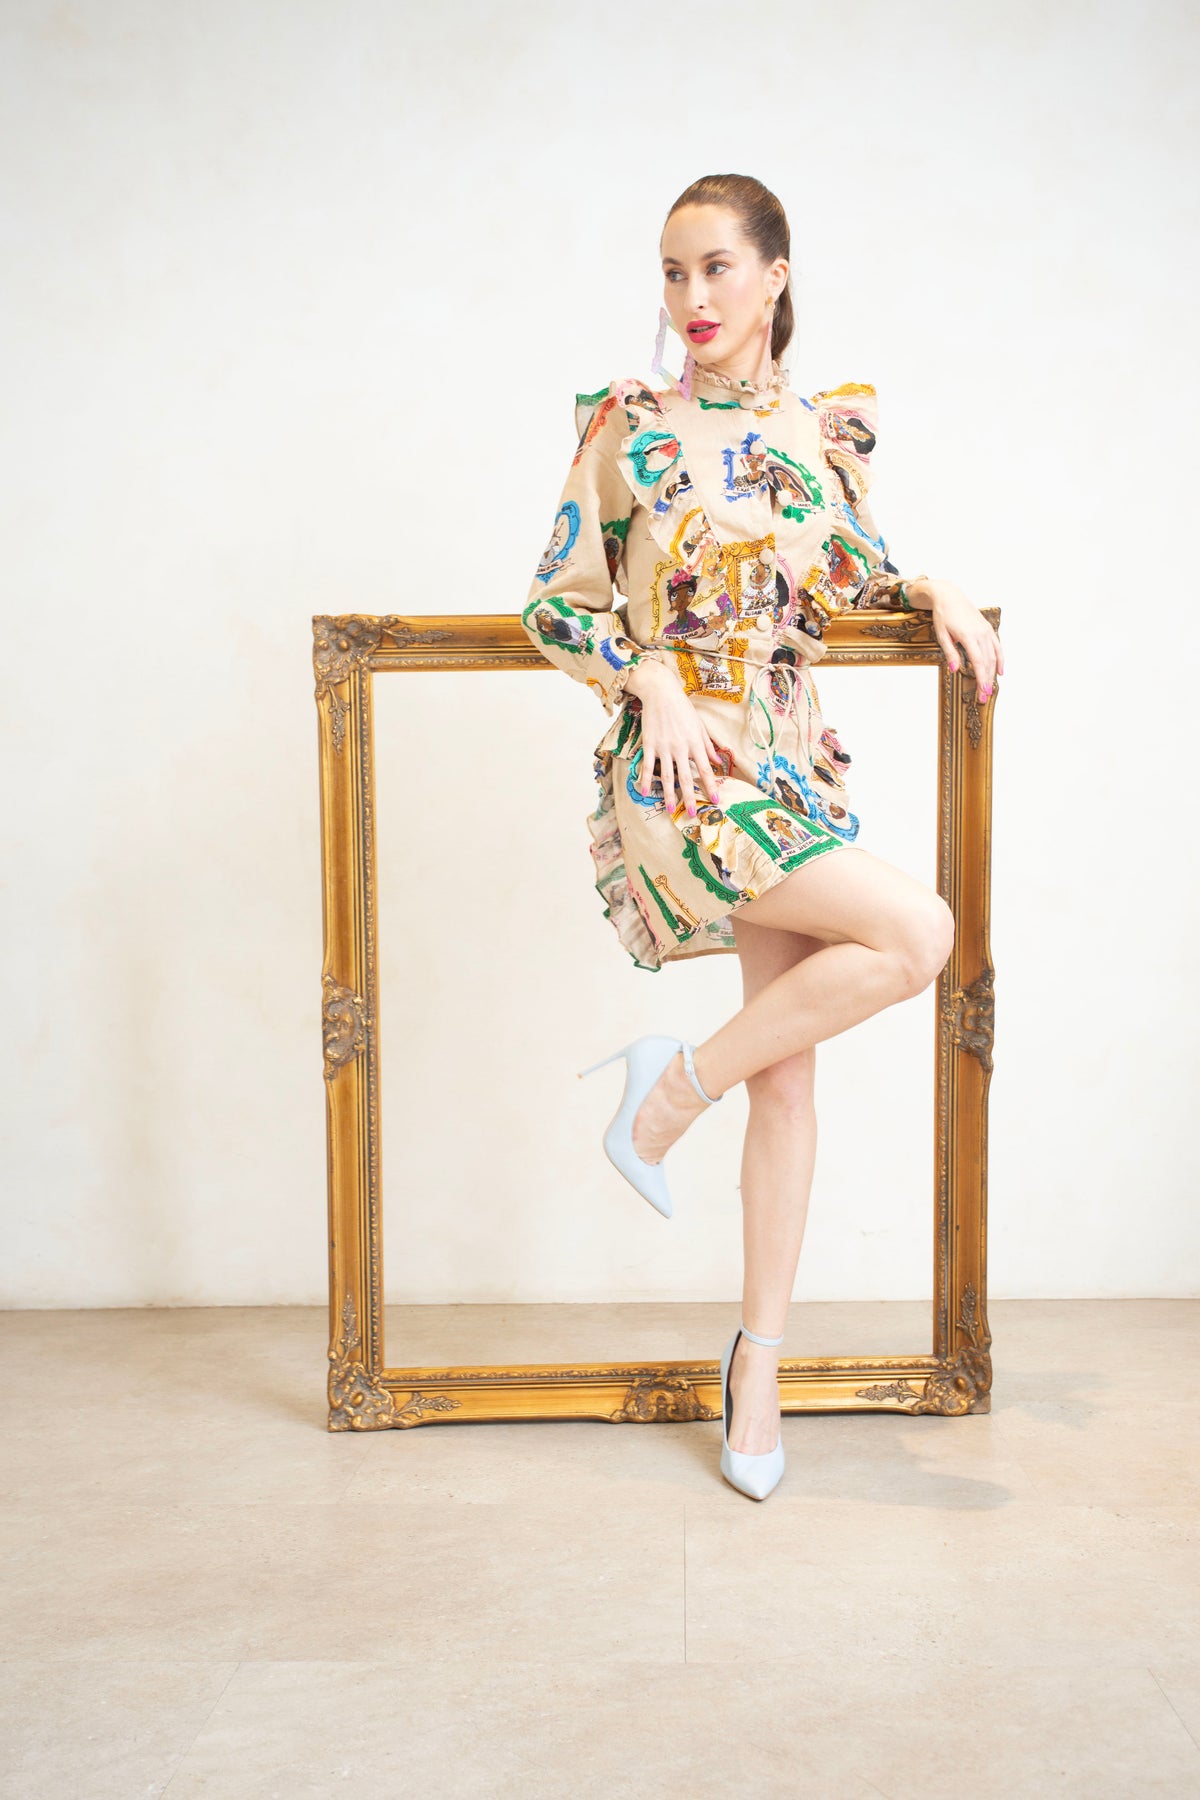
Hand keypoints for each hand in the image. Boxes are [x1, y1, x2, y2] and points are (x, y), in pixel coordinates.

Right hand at [624, 658, 728, 814]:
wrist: (661, 692)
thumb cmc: (682, 708)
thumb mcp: (699, 725)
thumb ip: (708, 745)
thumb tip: (718, 761)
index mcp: (695, 743)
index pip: (705, 769)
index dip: (710, 786)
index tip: (715, 801)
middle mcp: (681, 747)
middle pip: (686, 777)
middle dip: (690, 797)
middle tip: (693, 813)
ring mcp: (663, 747)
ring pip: (667, 776)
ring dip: (669, 795)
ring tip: (671, 809)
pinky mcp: (649, 744)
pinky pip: (648, 766)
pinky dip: (646, 780)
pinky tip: (646, 793)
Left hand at [923, 579, 1003, 703]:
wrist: (949, 596)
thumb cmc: (943, 615)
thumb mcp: (942, 635)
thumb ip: (950, 652)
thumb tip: (955, 669)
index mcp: (968, 635)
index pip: (978, 662)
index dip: (981, 679)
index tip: (983, 692)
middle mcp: (980, 633)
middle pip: (987, 662)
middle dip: (986, 681)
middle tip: (984, 697)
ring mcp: (986, 631)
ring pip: (993, 656)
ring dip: (992, 674)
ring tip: (989, 688)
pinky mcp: (987, 629)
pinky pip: (997, 647)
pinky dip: (1000, 659)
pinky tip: (1000, 671)